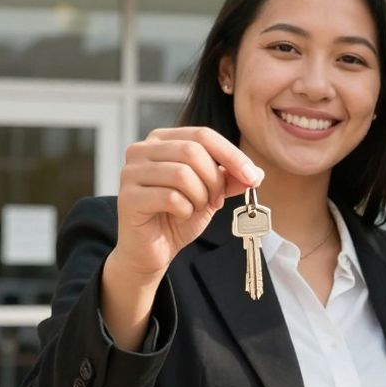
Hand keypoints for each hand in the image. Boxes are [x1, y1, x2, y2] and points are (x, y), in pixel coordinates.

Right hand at [100, 127, 262, 350]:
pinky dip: (184, 210)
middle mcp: (141, 149)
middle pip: (192, 151)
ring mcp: (131, 172)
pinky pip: (170, 197)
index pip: (203, 135)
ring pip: (182, 174)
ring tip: (194, 209)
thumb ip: (230, 179)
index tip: (253, 177)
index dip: (231, 155)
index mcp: (162, 140)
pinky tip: (178, 217)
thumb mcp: (210, 193)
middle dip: (214, 180)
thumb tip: (257, 172)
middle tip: (216, 201)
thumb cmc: (177, 217)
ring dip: (199, 197)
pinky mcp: (128, 197)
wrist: (151, 251)